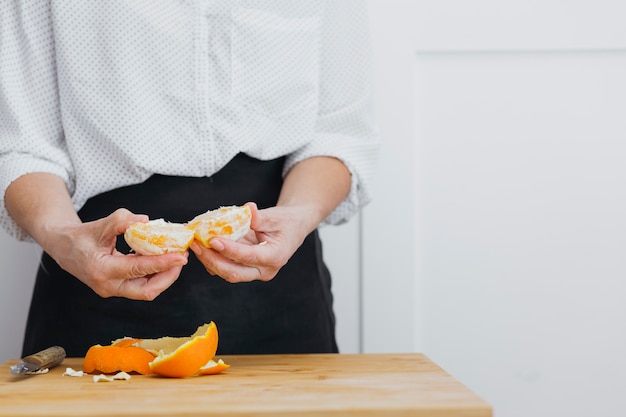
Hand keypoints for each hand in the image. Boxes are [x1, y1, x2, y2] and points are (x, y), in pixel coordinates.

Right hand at [46, 208, 187, 299]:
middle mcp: (108, 285)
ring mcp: (112, 289)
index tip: (181, 257)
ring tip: (176, 258)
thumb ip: (123, 221)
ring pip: (145, 290)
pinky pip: (141, 285)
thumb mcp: (100, 224)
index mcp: (101, 270)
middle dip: (168, 277)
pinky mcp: (117, 288)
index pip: (138, 269)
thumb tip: (146, 220)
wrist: (64, 248)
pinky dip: (154, 274)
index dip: (162, 263)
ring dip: (163, 276)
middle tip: (182, 259)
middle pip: (146, 291)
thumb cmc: (82, 236)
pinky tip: (163, 259)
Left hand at [190, 202, 312, 282]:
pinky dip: (212, 258)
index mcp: (275, 257)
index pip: (248, 257)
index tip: (213, 240)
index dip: (230, 250)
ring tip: (195, 244)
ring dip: (209, 260)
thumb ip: (260, 216)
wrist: (293, 227)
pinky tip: (202, 245)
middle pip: (234, 272)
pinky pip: (225, 267)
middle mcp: (264, 270)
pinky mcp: (245, 267)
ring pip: (227, 272)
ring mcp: (254, 271)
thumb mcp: (276, 216)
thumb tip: (246, 209)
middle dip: (212, 260)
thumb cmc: (287, 221)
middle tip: (197, 245)